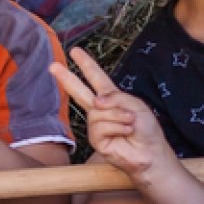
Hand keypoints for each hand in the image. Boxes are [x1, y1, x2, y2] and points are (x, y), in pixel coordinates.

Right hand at [52, 48, 175, 179]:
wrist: (150, 152)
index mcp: (112, 97)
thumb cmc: (147, 129)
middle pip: (80, 91)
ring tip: (129, 123)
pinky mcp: (96, 139)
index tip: (75, 51)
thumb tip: (95, 102)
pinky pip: (100, 126)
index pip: (96, 77)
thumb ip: (115, 98)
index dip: (86, 64)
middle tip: (53, 66)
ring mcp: (96, 124)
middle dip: (67, 78)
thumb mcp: (136, 105)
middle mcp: (101, 109)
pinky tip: (125, 132)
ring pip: (98, 111)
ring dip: (118, 116)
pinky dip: (115, 127)